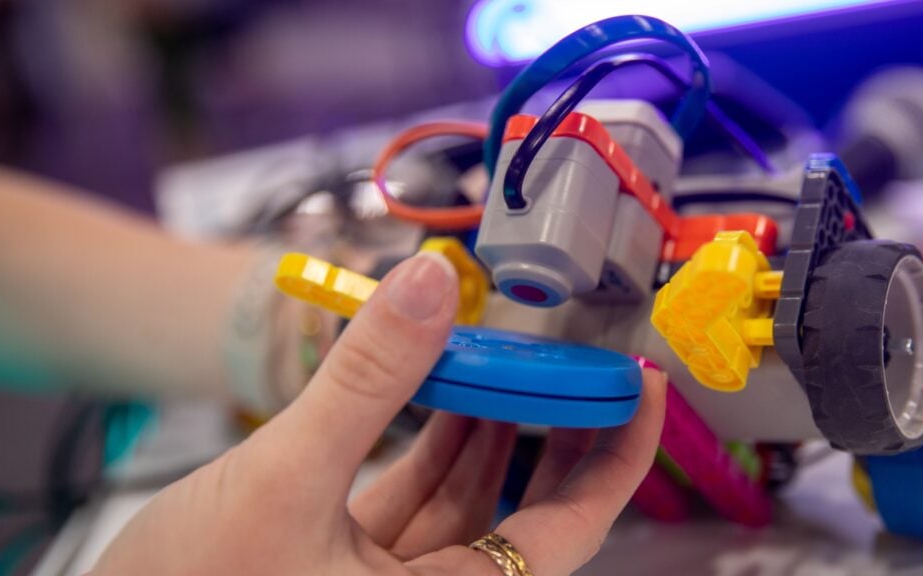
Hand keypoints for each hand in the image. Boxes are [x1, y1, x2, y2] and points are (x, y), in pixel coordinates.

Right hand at [93, 253, 666, 575]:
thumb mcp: (281, 483)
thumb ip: (361, 384)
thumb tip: (426, 287)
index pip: (567, 531)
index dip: (614, 456)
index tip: (641, 392)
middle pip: (527, 510)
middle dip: (556, 431)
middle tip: (585, 364)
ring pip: (467, 497)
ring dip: (489, 425)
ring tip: (514, 357)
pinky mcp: (348, 559)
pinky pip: (416, 494)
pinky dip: (432, 439)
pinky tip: (444, 388)